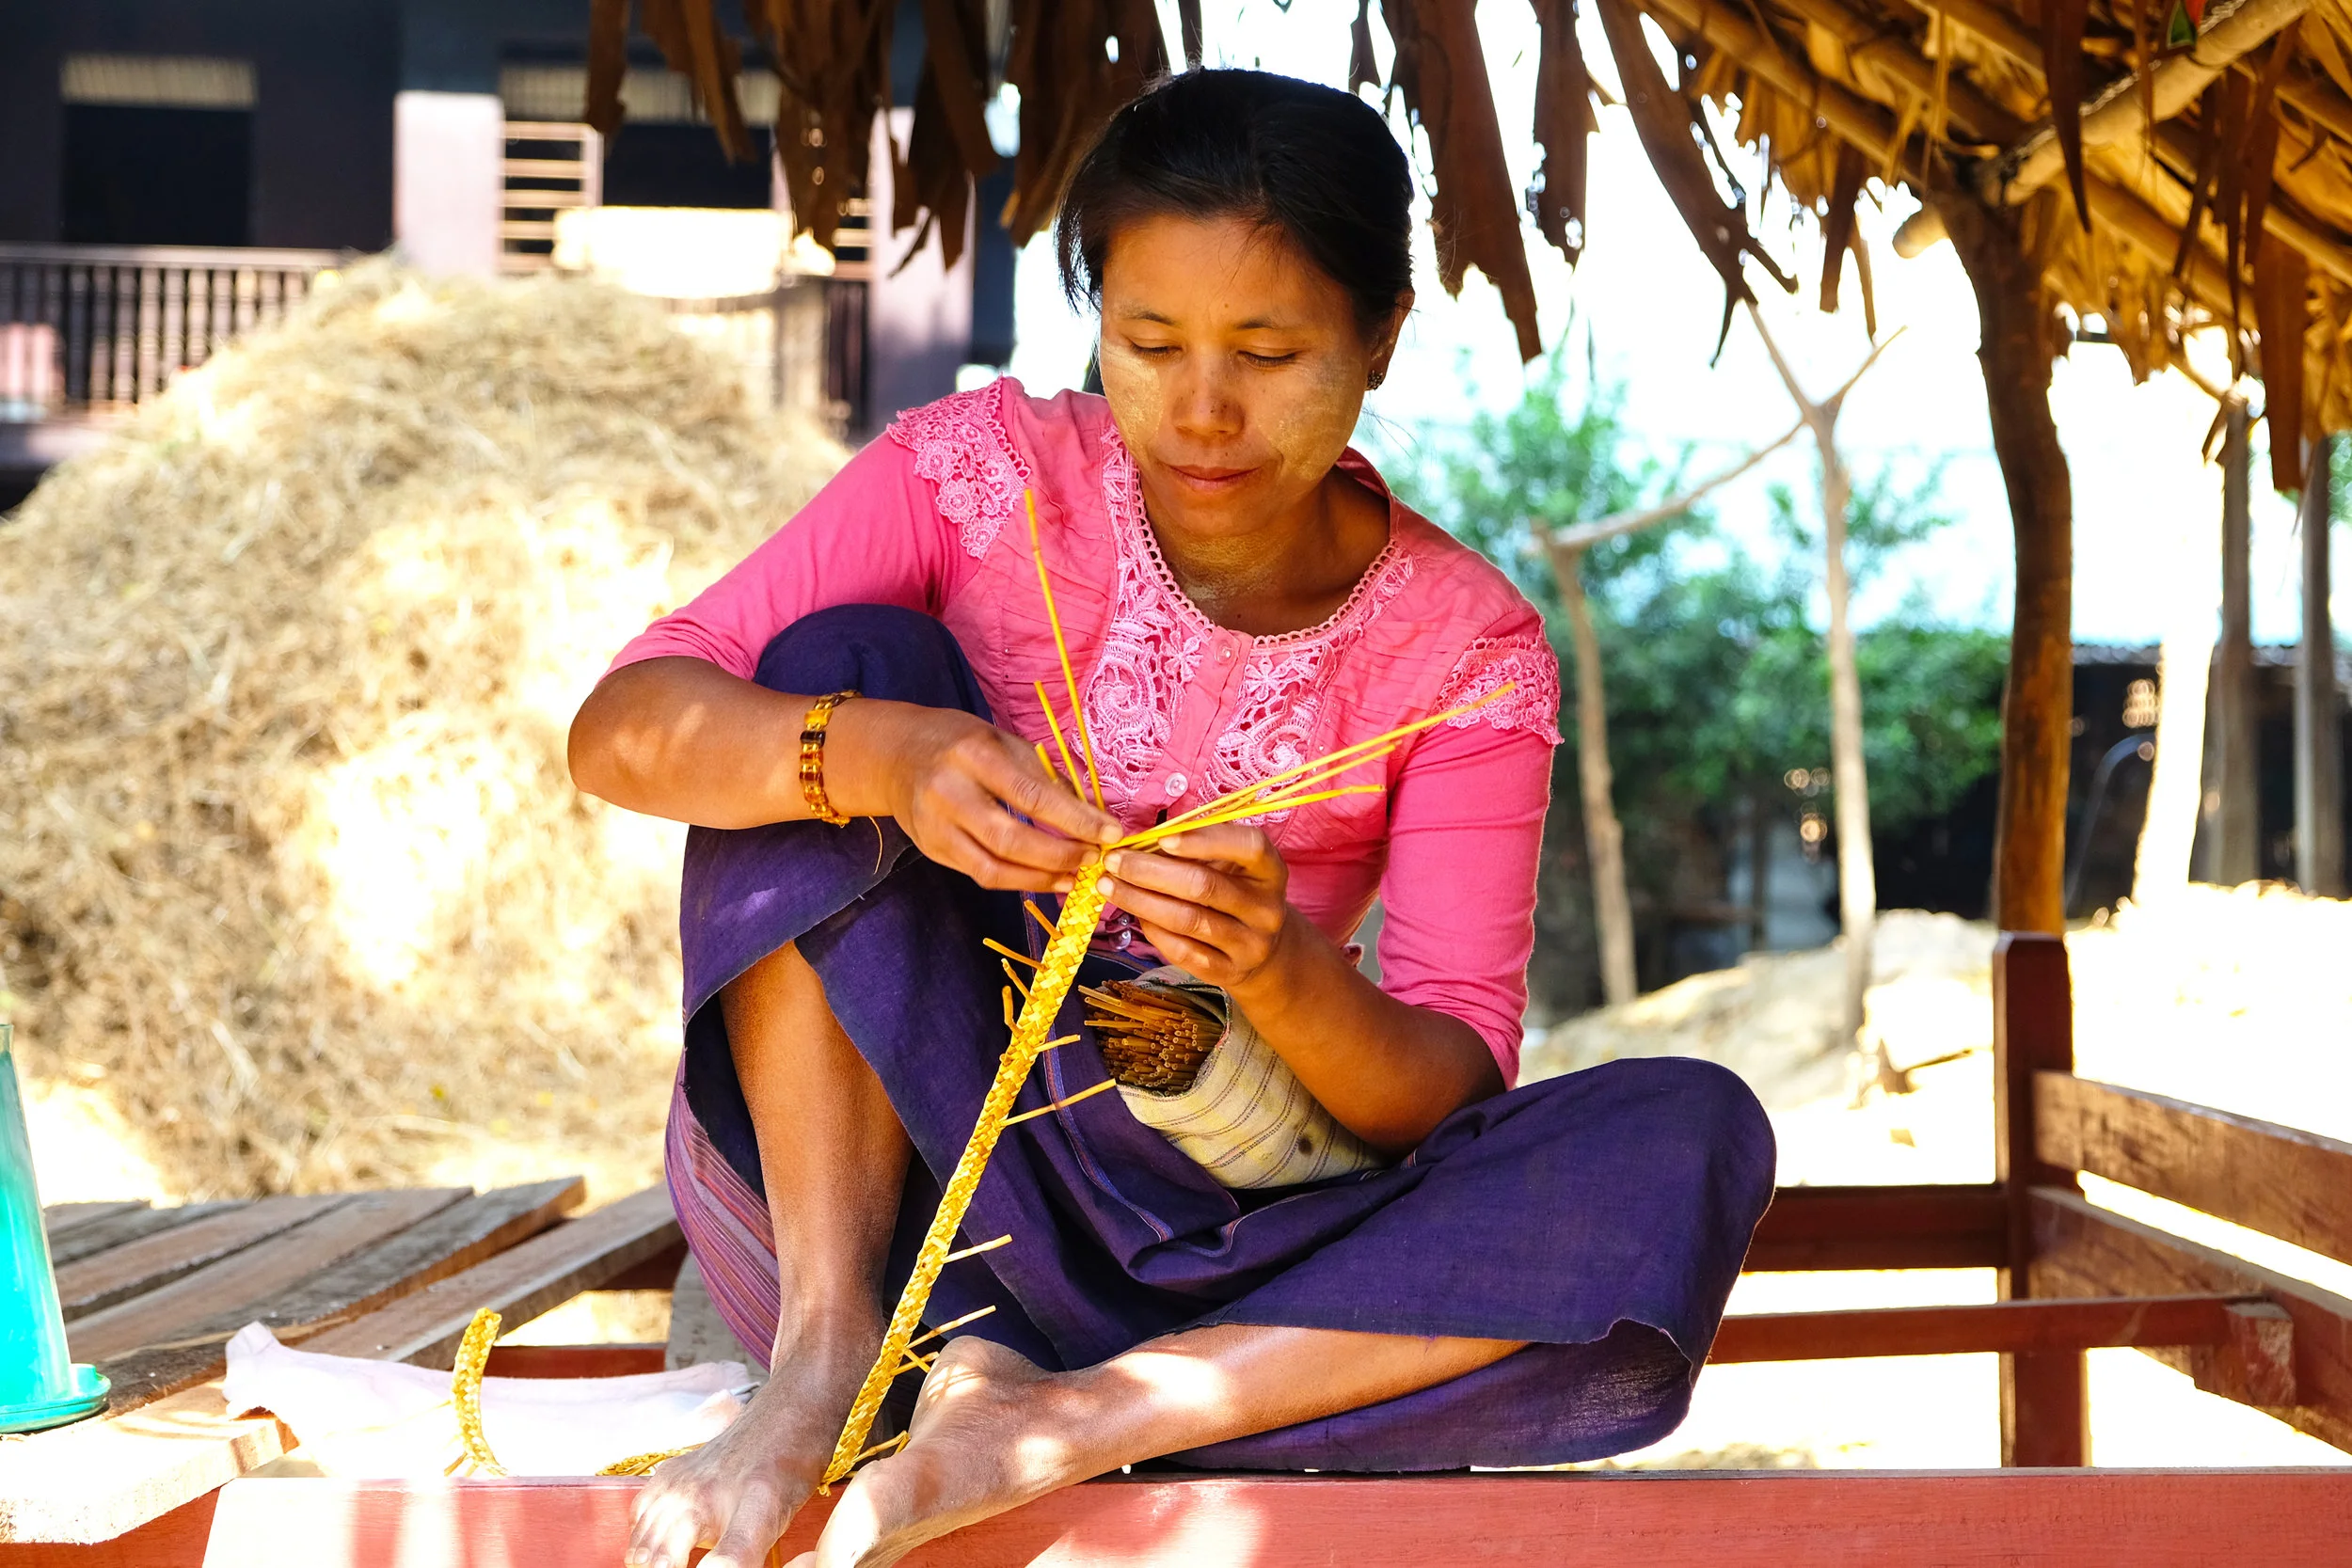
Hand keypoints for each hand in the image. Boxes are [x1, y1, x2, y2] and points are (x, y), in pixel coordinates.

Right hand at [842, 702, 1120, 891]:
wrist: (895, 754)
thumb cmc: (960, 742)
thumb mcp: (1003, 741)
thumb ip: (1044, 774)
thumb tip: (1093, 810)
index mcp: (973, 755)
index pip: (1032, 796)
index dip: (1075, 820)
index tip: (1111, 832)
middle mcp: (948, 792)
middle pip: (1011, 840)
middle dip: (1061, 855)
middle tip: (1094, 858)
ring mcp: (934, 827)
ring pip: (994, 869)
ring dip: (1042, 879)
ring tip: (1076, 877)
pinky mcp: (931, 850)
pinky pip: (981, 874)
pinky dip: (1019, 881)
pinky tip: (1046, 878)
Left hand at [1101, 823, 1295, 991]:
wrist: (1265, 950)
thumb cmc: (1237, 892)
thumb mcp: (1232, 865)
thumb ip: (1199, 849)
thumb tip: (1143, 840)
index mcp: (1271, 871)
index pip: (1248, 847)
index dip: (1205, 840)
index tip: (1161, 838)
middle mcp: (1267, 909)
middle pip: (1204, 886)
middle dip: (1150, 871)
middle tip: (1114, 861)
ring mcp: (1250, 944)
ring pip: (1187, 920)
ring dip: (1140, 900)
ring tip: (1110, 885)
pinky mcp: (1229, 972)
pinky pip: (1182, 950)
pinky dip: (1152, 930)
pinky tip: (1134, 914)